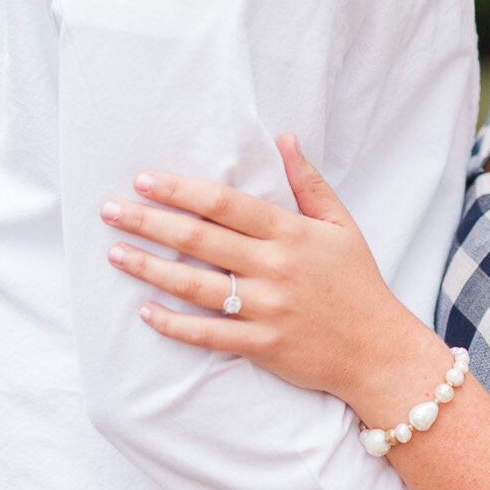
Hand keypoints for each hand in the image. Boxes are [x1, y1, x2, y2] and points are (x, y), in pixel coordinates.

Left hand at [100, 135, 420, 404]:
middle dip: (149, 222)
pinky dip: (173, 324)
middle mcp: (275, 267)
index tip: (144, 180)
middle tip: (110, 210)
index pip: (225, 203)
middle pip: (199, 239)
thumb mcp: (341, 226)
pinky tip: (145, 311)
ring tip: (114, 253)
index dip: (181, 190)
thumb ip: (309, 183)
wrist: (379, 351)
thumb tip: (286, 138)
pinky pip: (208, 334)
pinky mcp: (262, 345)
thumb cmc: (358, 284)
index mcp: (291, 233)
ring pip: (194, 285)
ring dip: (149, 268)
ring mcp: (266, 308)